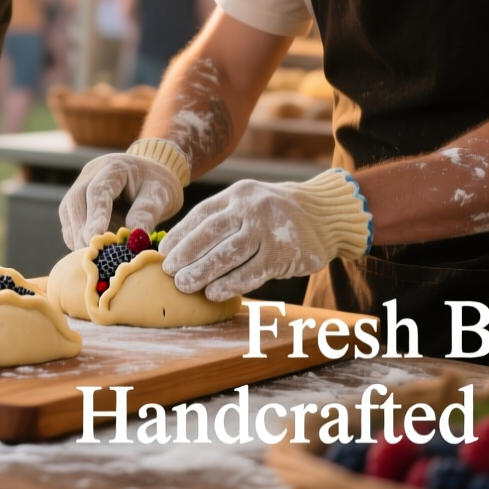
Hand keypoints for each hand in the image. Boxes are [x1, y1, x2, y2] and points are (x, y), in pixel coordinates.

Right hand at [58, 152, 183, 249]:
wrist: (151, 175)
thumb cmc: (156, 185)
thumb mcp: (159, 195)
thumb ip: (145, 214)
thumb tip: (130, 241)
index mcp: (114, 167)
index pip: (97, 191)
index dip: (94, 216)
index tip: (95, 238)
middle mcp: (91, 173)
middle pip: (75, 200)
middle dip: (81, 229)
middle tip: (91, 254)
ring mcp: (81, 185)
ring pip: (68, 210)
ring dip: (75, 234)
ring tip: (89, 256)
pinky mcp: (77, 200)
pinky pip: (69, 218)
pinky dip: (75, 235)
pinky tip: (86, 251)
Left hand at [158, 169, 370, 301]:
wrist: (325, 214)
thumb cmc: (276, 214)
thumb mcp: (249, 203)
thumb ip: (222, 219)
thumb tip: (181, 249)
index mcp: (238, 194)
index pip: (202, 214)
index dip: (180, 235)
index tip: (163, 254)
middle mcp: (252, 208)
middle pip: (211, 233)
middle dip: (187, 254)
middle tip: (169, 272)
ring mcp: (269, 230)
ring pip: (229, 254)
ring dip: (203, 272)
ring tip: (185, 286)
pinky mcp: (283, 253)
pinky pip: (252, 272)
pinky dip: (230, 284)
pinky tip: (214, 293)